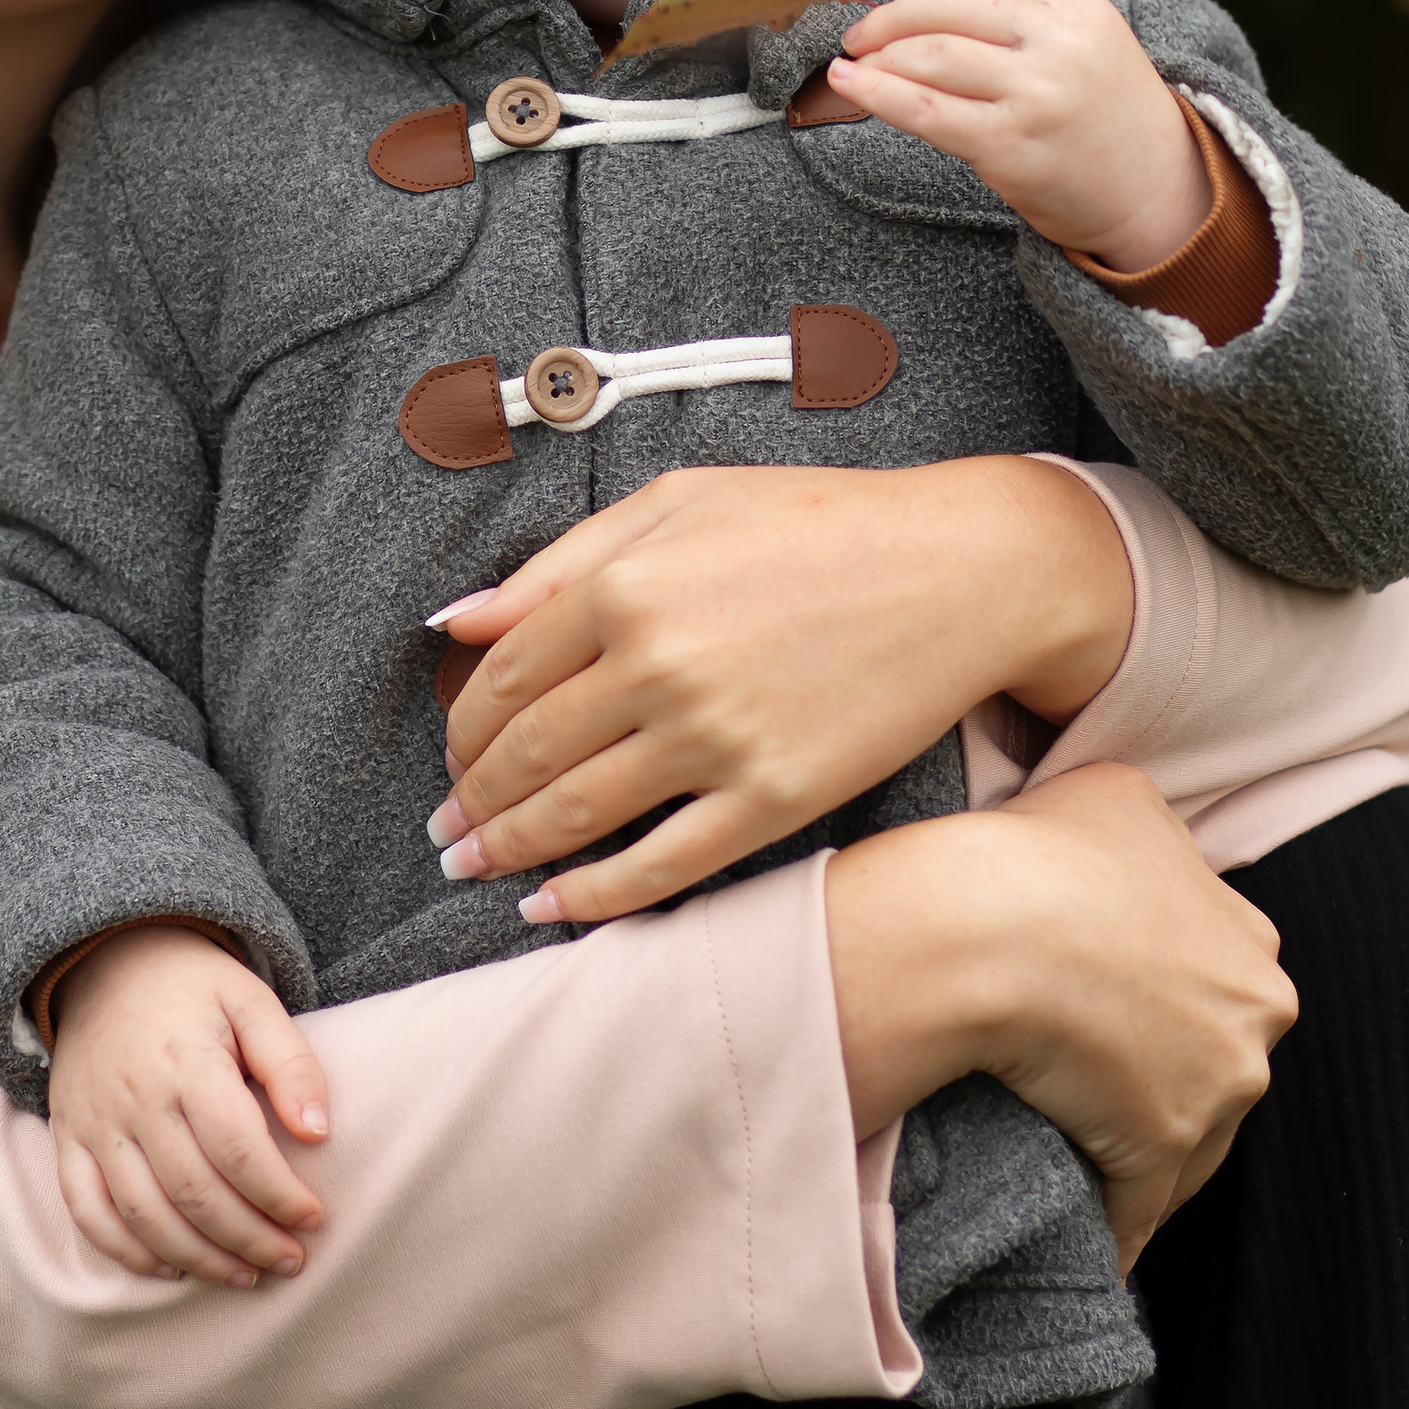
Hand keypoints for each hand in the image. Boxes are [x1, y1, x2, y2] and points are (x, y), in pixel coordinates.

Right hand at [47, 923, 330, 1290]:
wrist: (106, 960)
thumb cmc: (194, 986)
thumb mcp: (252, 1000)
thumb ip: (289, 1061)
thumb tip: (318, 1132)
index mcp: (185, 1061)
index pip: (237, 1149)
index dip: (279, 1194)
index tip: (314, 1218)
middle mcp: (134, 1098)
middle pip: (193, 1192)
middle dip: (249, 1239)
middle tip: (291, 1261)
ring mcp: (94, 1122)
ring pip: (143, 1214)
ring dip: (198, 1258)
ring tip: (246, 1275)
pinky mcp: (67, 1138)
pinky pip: (86, 1211)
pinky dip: (126, 1251)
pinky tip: (171, 1269)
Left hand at [427, 458, 1134, 924]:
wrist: (961, 572)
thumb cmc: (819, 524)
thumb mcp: (679, 503)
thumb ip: (560, 562)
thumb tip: (457, 622)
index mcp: (625, 585)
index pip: (502, 678)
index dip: (462, 729)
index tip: (452, 757)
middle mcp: (658, 664)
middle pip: (528, 753)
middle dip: (473, 800)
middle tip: (447, 830)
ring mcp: (716, 738)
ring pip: (578, 814)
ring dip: (509, 849)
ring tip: (473, 868)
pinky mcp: (774, 798)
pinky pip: (661, 865)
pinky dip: (593, 895)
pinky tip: (550, 906)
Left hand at [820, 0, 1209, 266]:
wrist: (1156, 193)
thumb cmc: (1108, 114)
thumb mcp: (1090, 39)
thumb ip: (1029, 12)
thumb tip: (924, 0)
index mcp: (1078, 5)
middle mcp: (1059, 42)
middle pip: (950, 5)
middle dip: (890, 15)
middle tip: (858, 32)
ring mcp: (1035, 94)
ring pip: (931, 55)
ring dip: (878, 55)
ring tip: (855, 62)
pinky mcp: (1010, 147)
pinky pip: (926, 111)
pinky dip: (876, 93)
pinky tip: (847, 84)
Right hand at [824, 762, 1296, 1269]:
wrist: (988, 922)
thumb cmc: (1039, 849)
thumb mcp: (1115, 795)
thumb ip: (1153, 835)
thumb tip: (1134, 852)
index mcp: (1252, 934)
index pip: (1221, 981)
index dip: (1168, 995)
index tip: (1121, 1010)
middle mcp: (1257, 1009)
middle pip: (1216, 1061)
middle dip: (1168, 1074)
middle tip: (1093, 1078)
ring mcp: (1219, 1086)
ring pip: (1190, 1138)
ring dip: (1143, 1153)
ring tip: (1081, 1159)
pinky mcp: (1163, 1147)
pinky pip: (1142, 1207)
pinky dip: (1116, 1230)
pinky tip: (1094, 1250)